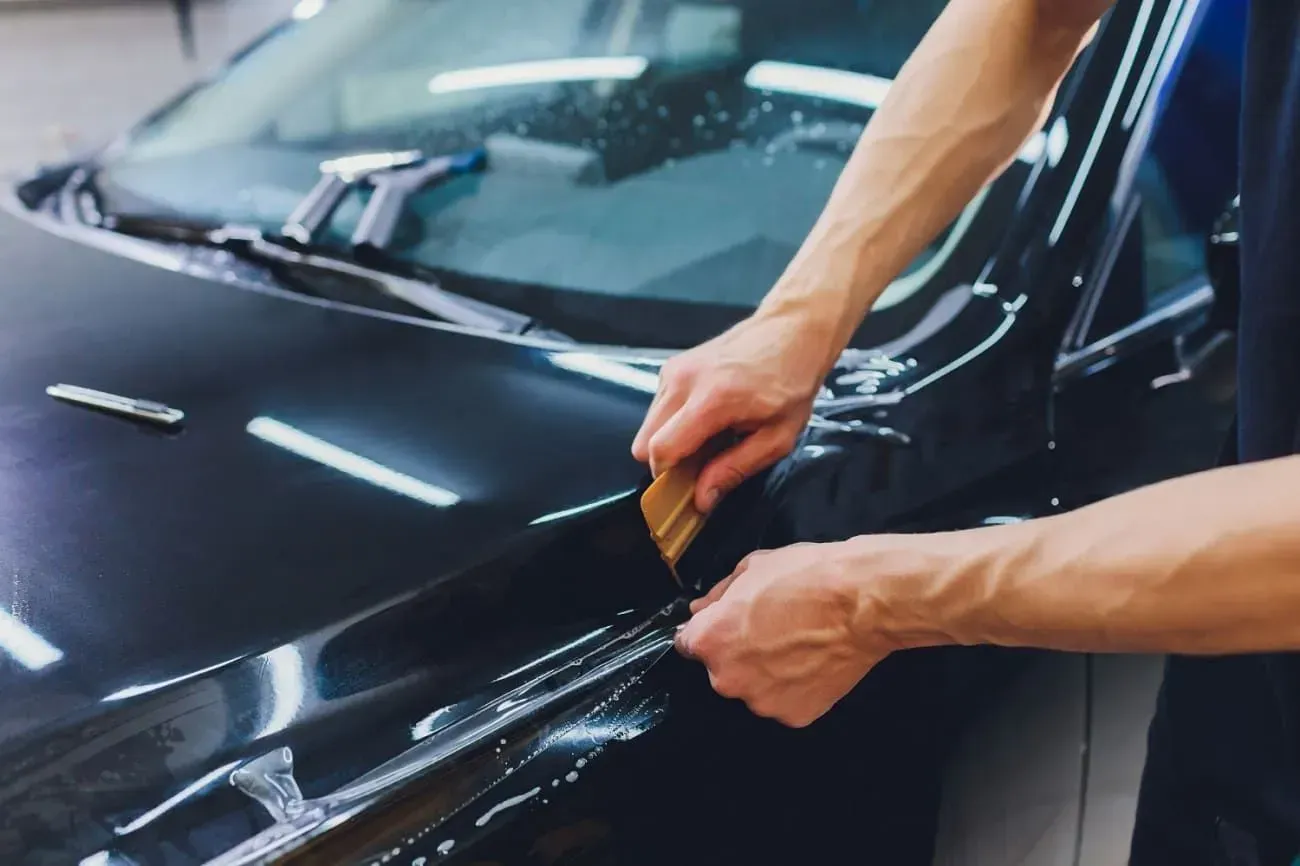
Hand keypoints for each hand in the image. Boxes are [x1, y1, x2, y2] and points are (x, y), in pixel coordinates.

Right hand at [631, 309, 838, 512]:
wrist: (791, 330)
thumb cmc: (792, 382)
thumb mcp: (777, 437)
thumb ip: (734, 469)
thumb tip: (701, 500)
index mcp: (712, 400)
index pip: (661, 450)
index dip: (669, 478)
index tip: (689, 487)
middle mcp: (684, 381)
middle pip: (644, 443)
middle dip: (668, 461)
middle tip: (702, 464)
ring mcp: (674, 370)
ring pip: (648, 427)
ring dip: (671, 440)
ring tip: (709, 437)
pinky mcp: (671, 366)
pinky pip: (657, 409)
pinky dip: (674, 421)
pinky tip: (705, 417)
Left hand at [674, 541, 899, 727]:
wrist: (861, 602)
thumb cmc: (804, 576)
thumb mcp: (751, 568)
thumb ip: (717, 595)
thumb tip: (699, 610)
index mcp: (708, 641)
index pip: (688, 644)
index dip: (708, 631)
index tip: (728, 625)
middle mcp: (726, 679)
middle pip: (721, 670)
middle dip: (737, 653)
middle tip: (771, 632)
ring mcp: (761, 702)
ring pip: (753, 688)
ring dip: (765, 673)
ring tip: (796, 647)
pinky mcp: (794, 716)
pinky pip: (785, 701)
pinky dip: (794, 688)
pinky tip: (812, 663)